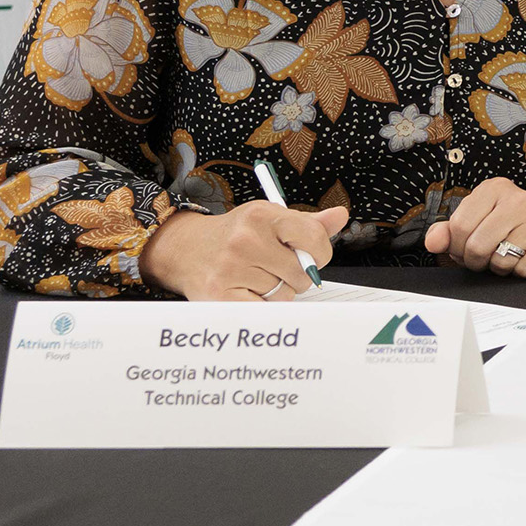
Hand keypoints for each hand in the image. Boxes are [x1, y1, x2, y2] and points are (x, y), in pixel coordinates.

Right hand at [142, 201, 347, 300]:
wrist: (185, 249)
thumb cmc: (235, 234)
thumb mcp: (270, 218)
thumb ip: (308, 223)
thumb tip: (340, 216)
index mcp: (263, 215)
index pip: (315, 239)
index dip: (319, 252)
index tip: (310, 255)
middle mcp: (246, 240)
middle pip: (302, 272)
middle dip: (298, 275)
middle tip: (278, 268)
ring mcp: (231, 268)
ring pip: (284, 294)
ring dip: (278, 291)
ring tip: (258, 277)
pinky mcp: (219, 295)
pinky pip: (264, 309)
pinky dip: (262, 305)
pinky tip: (248, 291)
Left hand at [425, 180, 525, 276]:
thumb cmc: (508, 230)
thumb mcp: (475, 223)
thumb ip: (448, 232)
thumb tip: (432, 242)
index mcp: (494, 189)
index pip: (459, 226)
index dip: (457, 247)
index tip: (468, 247)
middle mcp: (518, 199)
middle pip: (477, 246)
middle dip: (477, 261)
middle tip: (487, 257)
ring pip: (500, 260)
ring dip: (500, 268)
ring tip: (509, 256)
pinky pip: (524, 269)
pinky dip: (521, 272)